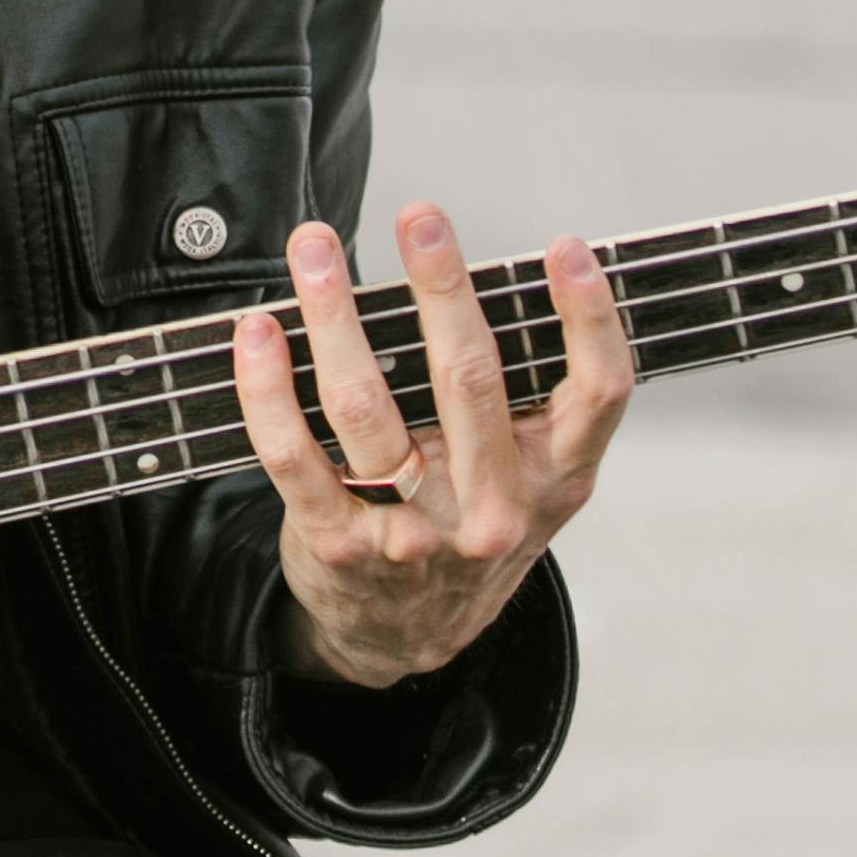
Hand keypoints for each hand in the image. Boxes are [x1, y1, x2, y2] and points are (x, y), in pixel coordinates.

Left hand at [227, 202, 631, 690]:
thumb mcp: (530, 484)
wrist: (406, 637)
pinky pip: (294, 454)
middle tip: (420, 219)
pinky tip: (259, 333)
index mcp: (554, 481)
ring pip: (367, 406)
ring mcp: (412, 530)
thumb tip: (487, 283)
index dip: (589, 318)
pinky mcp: (338, 542)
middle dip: (441, 287)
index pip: (596, 392)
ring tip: (315, 248)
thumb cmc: (469, 532)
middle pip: (470, 380)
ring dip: (335, 315)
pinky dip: (268, 387)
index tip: (566, 249)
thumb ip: (529, 406)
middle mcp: (491, 508)